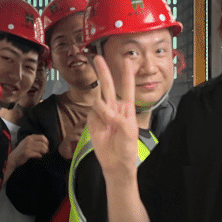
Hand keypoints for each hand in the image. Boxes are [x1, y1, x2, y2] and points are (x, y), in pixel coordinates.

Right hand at [6, 134, 48, 173]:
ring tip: (42, 154)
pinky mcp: (27, 153)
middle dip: (46, 148)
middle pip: (43, 143)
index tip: (46, 146)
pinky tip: (38, 157)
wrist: (13, 158)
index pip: (42, 137)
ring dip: (44, 152)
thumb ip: (33, 140)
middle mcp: (28, 141)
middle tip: (45, 152)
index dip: (47, 142)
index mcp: (29, 137)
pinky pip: (38, 154)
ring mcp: (27, 147)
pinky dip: (40, 156)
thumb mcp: (26, 142)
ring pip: (42, 148)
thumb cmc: (21, 150)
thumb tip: (44, 141)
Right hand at [88, 55, 141, 174]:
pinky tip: (102, 128)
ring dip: (103, 107)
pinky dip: (97, 118)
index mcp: (127, 109)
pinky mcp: (93, 121)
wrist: (115, 163)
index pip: (126, 88)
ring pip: (98, 98)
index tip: (126, 60)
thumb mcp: (129, 132)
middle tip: (97, 58)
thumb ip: (119, 119)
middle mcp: (114, 108)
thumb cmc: (127, 149)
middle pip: (108, 86)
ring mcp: (102, 114)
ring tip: (110, 122)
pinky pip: (92, 113)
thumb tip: (107, 111)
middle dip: (104, 72)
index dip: (126, 74)